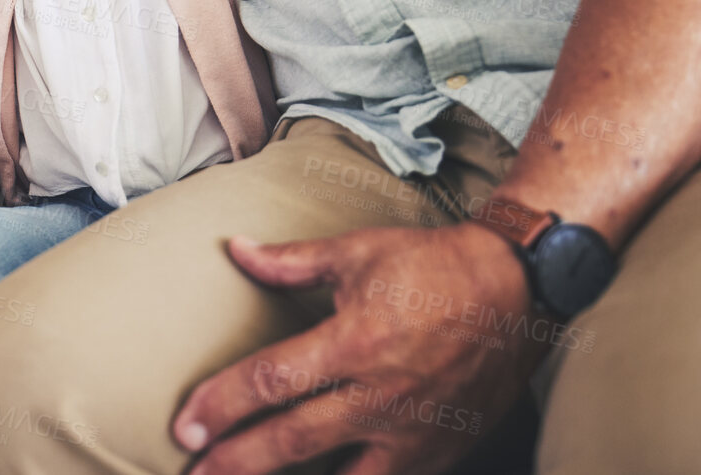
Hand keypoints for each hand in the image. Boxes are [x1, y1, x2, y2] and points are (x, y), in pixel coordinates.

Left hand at [173, 223, 549, 474]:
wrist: (515, 290)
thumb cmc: (431, 266)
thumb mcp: (357, 252)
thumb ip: (289, 261)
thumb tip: (235, 249)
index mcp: (355, 341)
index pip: (271, 382)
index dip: (221, 406)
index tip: (185, 427)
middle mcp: (380, 394)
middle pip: (292, 441)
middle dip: (236, 463)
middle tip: (193, 474)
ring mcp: (410, 432)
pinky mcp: (435, 453)